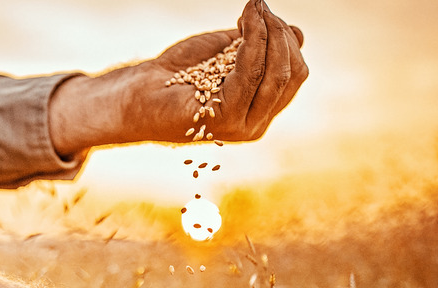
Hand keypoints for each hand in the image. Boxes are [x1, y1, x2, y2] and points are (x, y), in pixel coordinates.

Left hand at [49, 0, 307, 155]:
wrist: (138, 92)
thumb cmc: (178, 73)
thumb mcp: (227, 53)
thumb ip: (259, 47)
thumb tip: (298, 32)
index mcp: (260, 110)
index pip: (295, 75)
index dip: (289, 41)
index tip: (267, 13)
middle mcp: (255, 124)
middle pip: (290, 75)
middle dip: (281, 35)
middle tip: (260, 7)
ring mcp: (241, 126)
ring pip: (274, 75)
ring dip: (268, 34)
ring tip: (254, 9)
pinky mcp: (223, 119)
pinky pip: (248, 75)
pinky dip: (251, 43)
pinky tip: (244, 22)